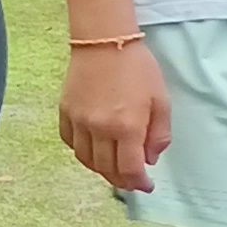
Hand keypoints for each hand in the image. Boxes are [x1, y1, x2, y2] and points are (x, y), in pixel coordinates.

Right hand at [59, 37, 167, 194]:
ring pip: (86, 160)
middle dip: (121, 180)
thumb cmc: (138, 68)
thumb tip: (149, 159)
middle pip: (106, 169)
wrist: (104, 41)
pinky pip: (70, 143)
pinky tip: (94, 149)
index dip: (139, 183)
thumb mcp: (161, 100)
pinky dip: (82, 152)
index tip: (146, 186)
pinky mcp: (65, 113)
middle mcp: (99, 129)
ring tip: (113, 167)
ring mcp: (78, 122)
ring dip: (101, 169)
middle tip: (132, 180)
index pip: (130, 168)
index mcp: (127, 126)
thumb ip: (159, 134)